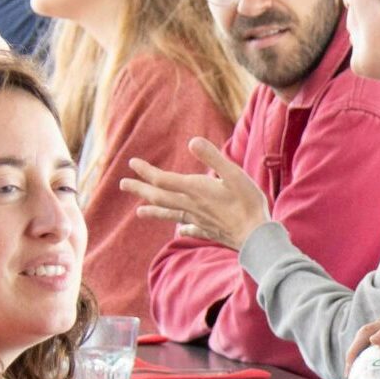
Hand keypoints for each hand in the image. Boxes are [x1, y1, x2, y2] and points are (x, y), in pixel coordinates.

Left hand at [122, 139, 270, 251]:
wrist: (256, 237)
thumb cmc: (248, 203)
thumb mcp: (235, 174)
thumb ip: (213, 158)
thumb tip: (192, 141)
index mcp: (196, 190)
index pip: (163, 180)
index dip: (146, 171)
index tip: (131, 163)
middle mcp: (192, 206)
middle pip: (160, 198)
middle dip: (141, 190)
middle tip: (123, 184)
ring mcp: (200, 220)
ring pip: (171, 215)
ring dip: (154, 210)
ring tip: (139, 211)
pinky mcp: (209, 231)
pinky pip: (191, 229)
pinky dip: (183, 228)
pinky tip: (180, 231)